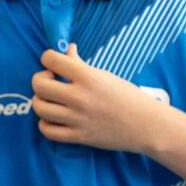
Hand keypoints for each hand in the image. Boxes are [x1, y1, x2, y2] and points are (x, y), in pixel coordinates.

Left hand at [31, 45, 176, 152]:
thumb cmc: (128, 97)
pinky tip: (54, 117)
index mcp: (88, 77)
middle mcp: (80, 97)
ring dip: (41, 101)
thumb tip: (67, 49)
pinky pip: (46, 130)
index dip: (47, 58)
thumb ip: (80, 64)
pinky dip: (45, 123)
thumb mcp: (105, 76)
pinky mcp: (78, 137)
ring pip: (39, 107)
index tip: (53, 64)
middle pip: (39, 85)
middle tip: (51, 81)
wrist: (147, 125)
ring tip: (51, 100)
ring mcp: (77, 118)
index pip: (51, 60)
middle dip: (40, 79)